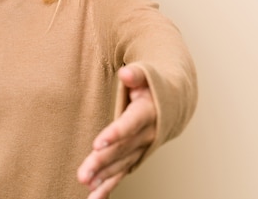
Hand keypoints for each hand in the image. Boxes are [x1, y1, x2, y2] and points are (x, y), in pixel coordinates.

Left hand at [77, 65, 156, 198]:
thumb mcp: (146, 73)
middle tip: (83, 174)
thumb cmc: (153, 83)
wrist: (175, 101)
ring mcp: (143, 148)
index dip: (115, 134)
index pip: (130, 124)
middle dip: (102, 163)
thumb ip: (136, 74)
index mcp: (148, 112)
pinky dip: (109, 185)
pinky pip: (122, 172)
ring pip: (122, 164)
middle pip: (122, 150)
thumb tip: (126, 72)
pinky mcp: (137, 156)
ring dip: (103, 177)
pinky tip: (94, 197)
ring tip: (85, 185)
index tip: (97, 144)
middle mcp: (147, 134)